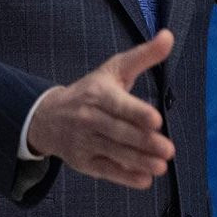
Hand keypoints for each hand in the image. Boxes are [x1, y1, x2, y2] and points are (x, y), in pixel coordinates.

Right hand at [26, 29, 175, 189]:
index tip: (156, 119)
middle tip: (168, 149)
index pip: (118, 104)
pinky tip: (144, 180)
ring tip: (161, 166)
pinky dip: (125, 177)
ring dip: (139, 161)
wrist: (48, 117)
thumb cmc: (90, 91)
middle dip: (144, 141)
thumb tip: (168, 36)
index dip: (136, 113)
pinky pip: (106, 171)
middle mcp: (88, 117)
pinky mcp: (84, 162)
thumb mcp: (114, 69)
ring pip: (114, 153)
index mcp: (97, 93)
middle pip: (118, 131)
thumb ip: (144, 56)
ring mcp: (85, 142)